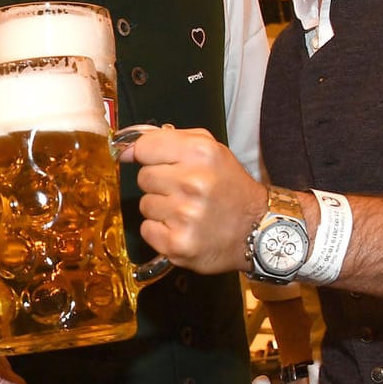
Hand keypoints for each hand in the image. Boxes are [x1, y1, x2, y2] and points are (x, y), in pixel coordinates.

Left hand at [126, 128, 263, 274]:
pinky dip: (161, 232)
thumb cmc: (229, 187)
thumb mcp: (210, 150)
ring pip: (144, 205)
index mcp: (201, 153)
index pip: (144, 147)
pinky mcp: (178, 244)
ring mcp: (185, 215)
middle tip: (185, 192)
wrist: (257, 229)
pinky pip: (147, 230)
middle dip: (160, 184)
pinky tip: (183, 229)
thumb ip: (167, 140)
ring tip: (187, 211)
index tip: (160, 164)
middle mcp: (193, 182)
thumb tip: (125, 149)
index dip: (149, 156)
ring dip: (161, 209)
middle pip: (143, 178)